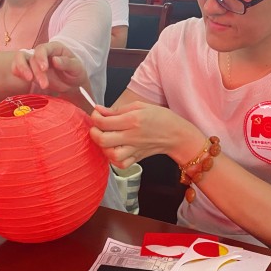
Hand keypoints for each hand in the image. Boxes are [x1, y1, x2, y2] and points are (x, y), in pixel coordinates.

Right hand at [11, 41, 87, 93]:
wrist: (72, 83)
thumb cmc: (75, 72)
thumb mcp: (77, 68)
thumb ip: (67, 63)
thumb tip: (54, 60)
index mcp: (54, 48)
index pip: (43, 48)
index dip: (41, 57)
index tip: (44, 68)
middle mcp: (42, 53)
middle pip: (33, 58)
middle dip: (37, 71)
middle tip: (45, 85)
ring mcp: (34, 62)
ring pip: (21, 59)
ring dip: (22, 69)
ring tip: (29, 80)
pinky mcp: (29, 71)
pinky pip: (17, 67)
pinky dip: (16, 72)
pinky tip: (23, 79)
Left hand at [89, 102, 203, 168]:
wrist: (176, 134)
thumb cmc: (160, 118)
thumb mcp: (139, 106)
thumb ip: (117, 110)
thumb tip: (99, 111)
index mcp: (132, 120)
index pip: (104, 122)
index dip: (94, 117)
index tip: (96, 114)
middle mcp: (132, 136)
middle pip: (103, 140)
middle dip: (94, 133)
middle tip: (96, 127)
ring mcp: (134, 149)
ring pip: (110, 155)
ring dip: (103, 147)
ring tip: (106, 139)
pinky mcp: (136, 159)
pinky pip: (120, 164)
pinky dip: (113, 159)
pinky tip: (114, 150)